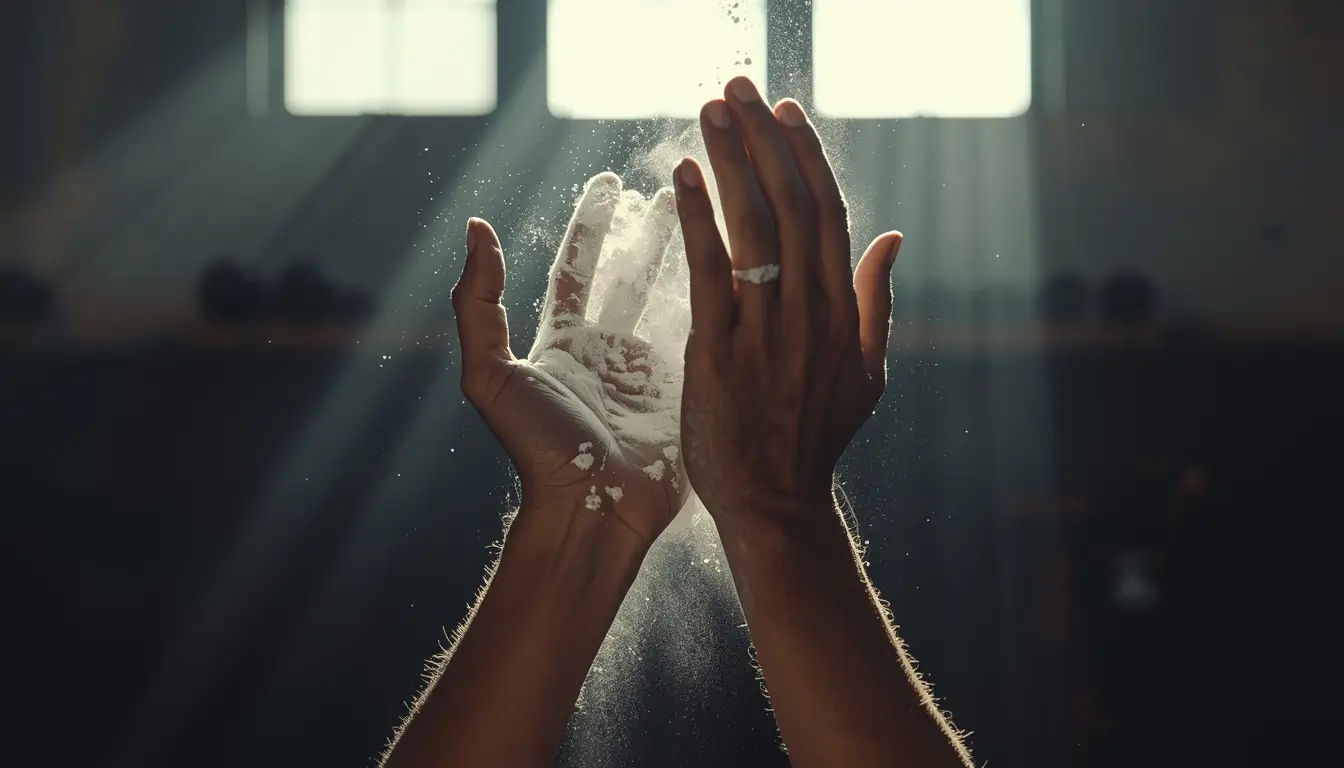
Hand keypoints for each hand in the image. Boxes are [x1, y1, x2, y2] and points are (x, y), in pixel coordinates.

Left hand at [452, 173, 687, 545]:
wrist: (594, 509)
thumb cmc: (539, 448)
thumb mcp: (492, 375)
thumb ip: (477, 303)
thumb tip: (476, 229)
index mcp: (565, 342)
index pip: (578, 268)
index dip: (592, 223)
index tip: (611, 181)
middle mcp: (611, 350)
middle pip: (632, 274)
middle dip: (651, 229)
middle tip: (677, 183)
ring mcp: (653, 370)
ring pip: (676, 298)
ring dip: (695, 254)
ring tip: (717, 212)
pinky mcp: (687, 390)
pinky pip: (708, 334)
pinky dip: (724, 298)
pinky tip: (745, 264)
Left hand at [673, 78, 902, 519]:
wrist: (775, 502)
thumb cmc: (815, 437)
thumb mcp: (867, 372)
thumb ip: (877, 301)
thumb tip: (892, 238)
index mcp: (844, 312)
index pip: (829, 214)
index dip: (807, 158)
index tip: (786, 112)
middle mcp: (810, 313)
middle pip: (793, 206)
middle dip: (766, 141)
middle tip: (741, 88)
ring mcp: (766, 332)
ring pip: (755, 227)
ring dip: (733, 162)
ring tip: (713, 110)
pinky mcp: (719, 353)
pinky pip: (711, 272)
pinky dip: (699, 219)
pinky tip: (683, 175)